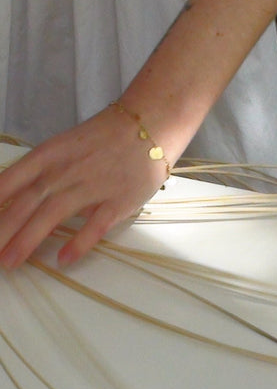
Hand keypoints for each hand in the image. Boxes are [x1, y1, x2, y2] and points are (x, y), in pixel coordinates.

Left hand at [0, 105, 169, 268]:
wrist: (150, 126)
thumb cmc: (106, 139)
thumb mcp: (66, 148)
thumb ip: (45, 174)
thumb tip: (23, 201)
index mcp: (49, 155)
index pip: (10, 181)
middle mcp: (65, 171)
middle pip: (26, 203)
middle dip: (3, 230)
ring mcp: (92, 186)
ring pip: (52, 215)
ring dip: (28, 240)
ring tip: (10, 262)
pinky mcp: (119, 201)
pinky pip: (95, 225)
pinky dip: (79, 242)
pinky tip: (63, 260)